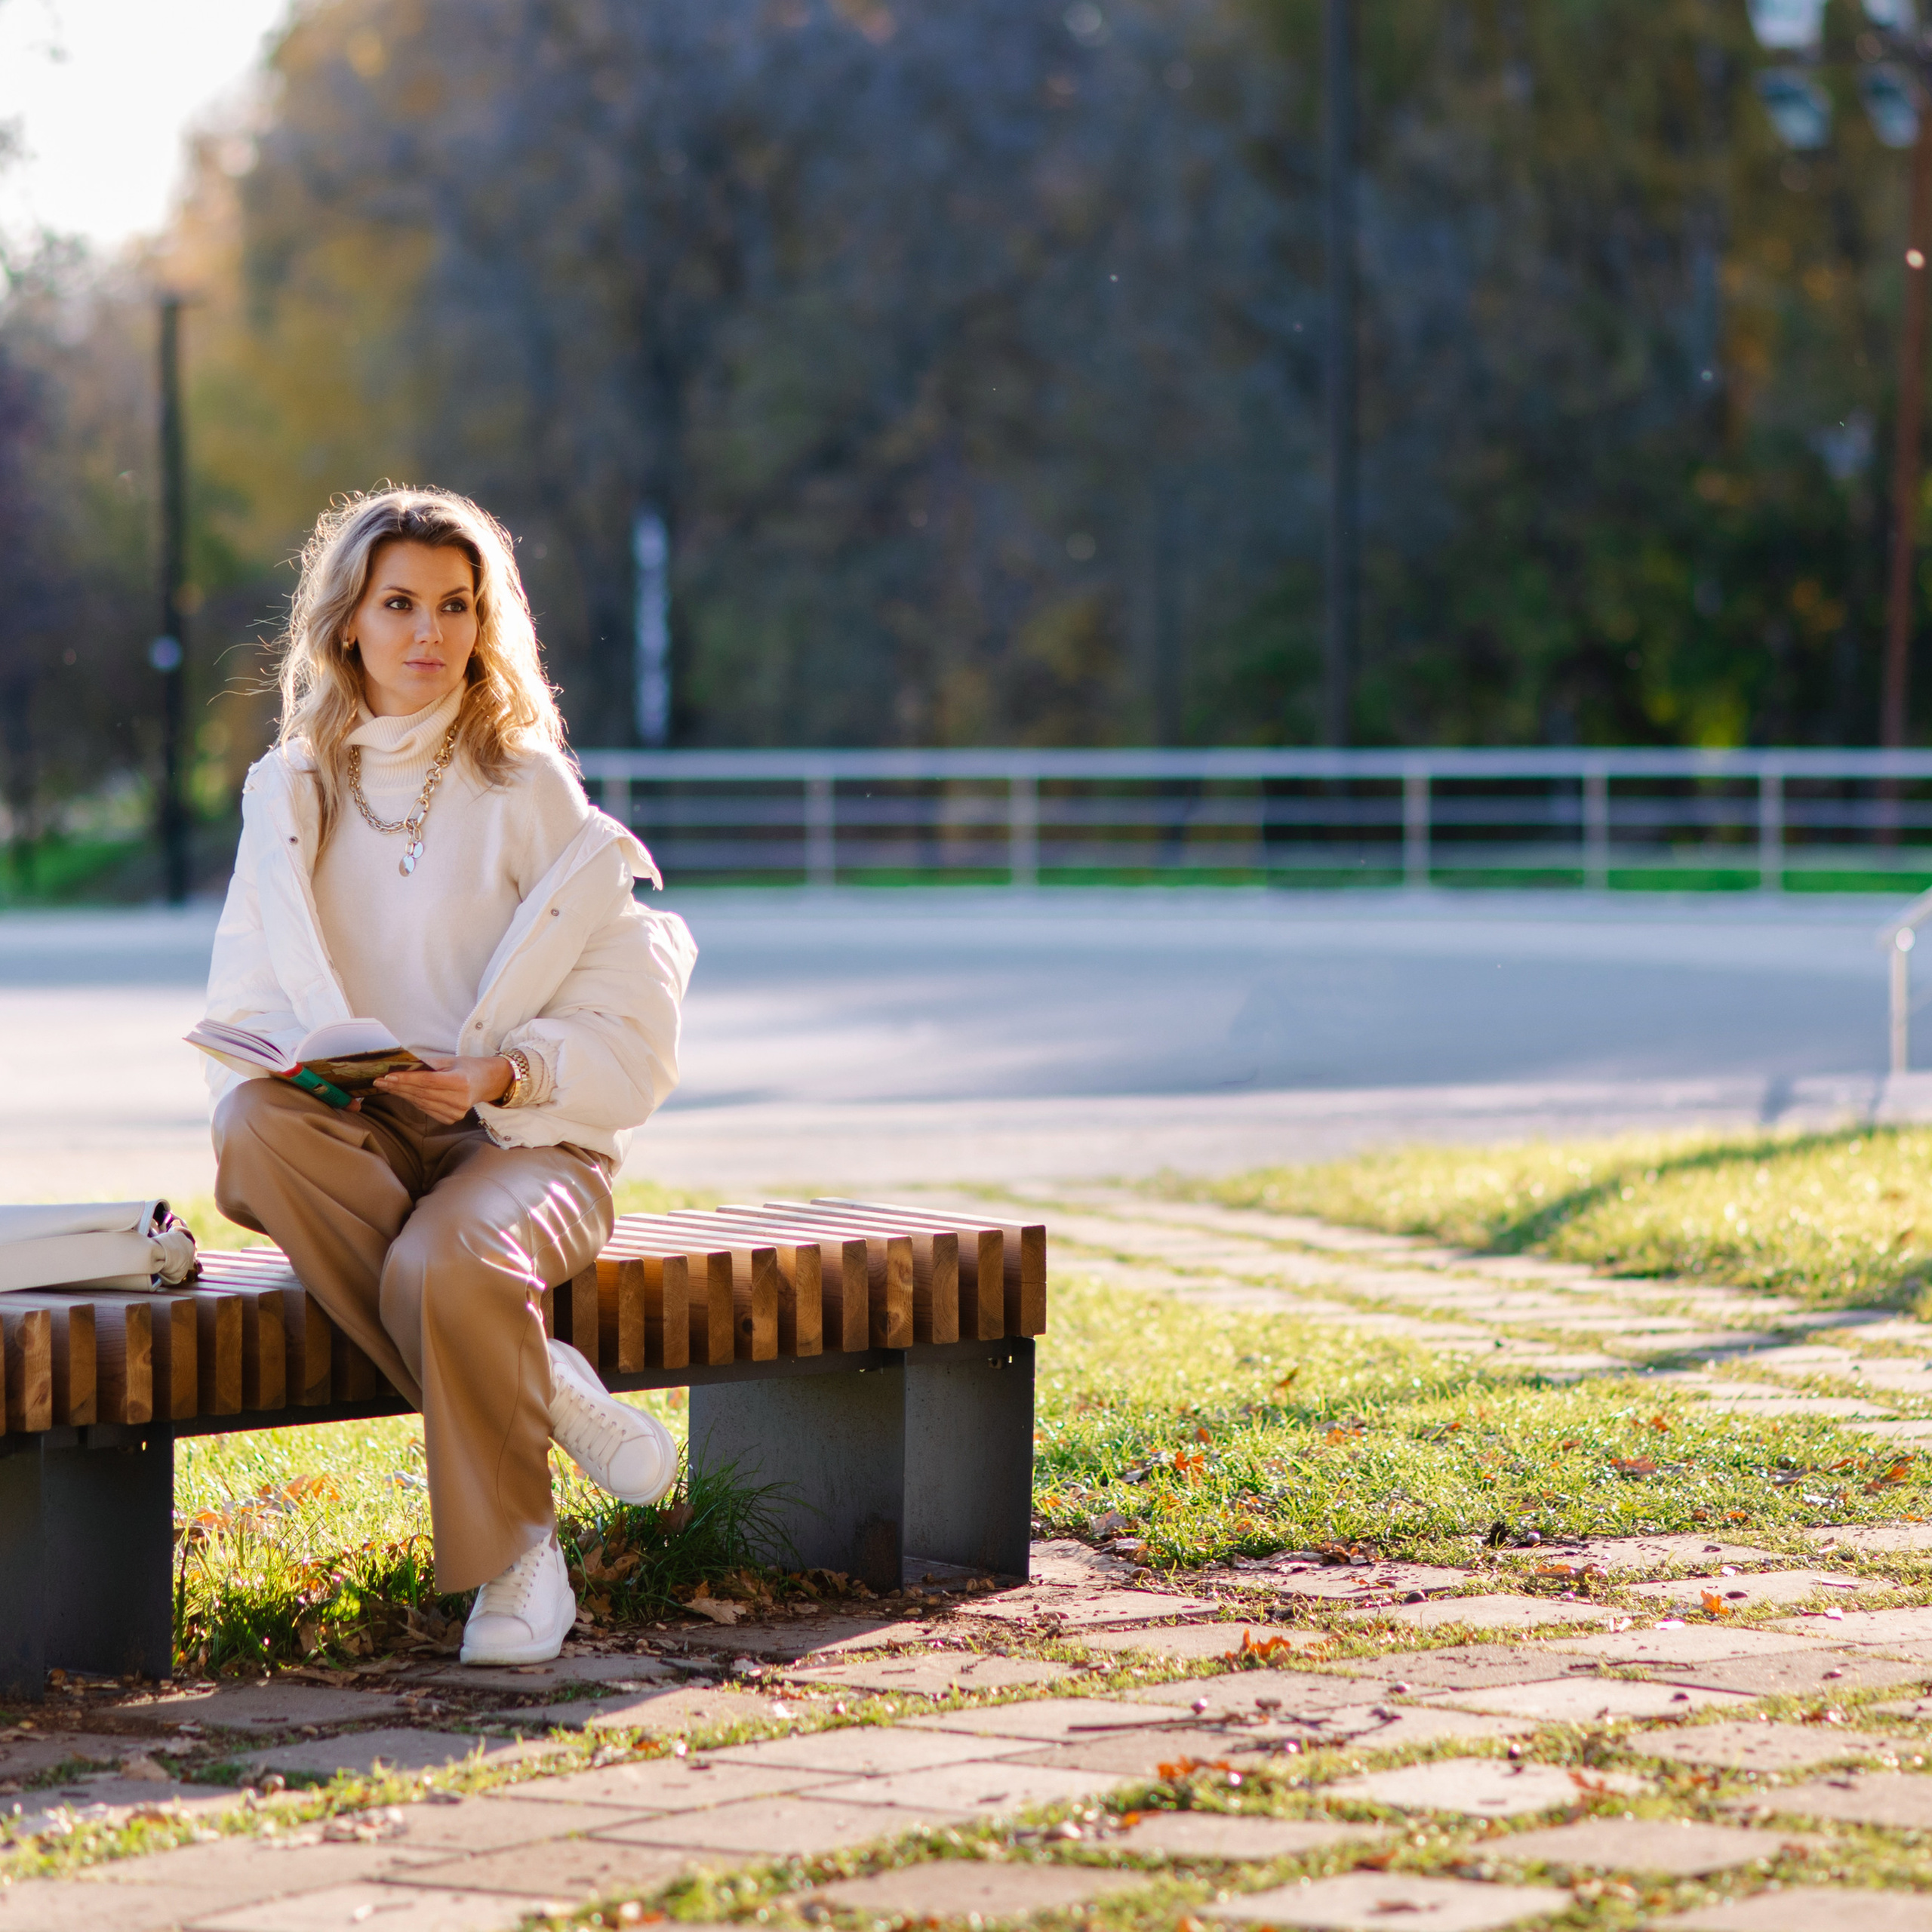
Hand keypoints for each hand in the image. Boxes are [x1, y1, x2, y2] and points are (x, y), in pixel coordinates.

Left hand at [372, 1053, 511, 1124]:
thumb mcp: (451, 1060)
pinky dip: (413, 1101)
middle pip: (421, 1093)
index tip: (387, 1076)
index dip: (406, 1079)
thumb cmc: (468, 1068)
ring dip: (402, 1094)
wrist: (487, 1083)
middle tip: (380, 1081)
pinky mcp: (451, 1119)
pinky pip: (426, 1109)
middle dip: (398, 1087)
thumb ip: (428, 1063)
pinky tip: (403, 1094)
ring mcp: (456, 1112)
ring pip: (421, 1103)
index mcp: (461, 1082)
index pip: (427, 1081)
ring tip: (387, 1086)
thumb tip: (402, 1064)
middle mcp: (459, 1100)